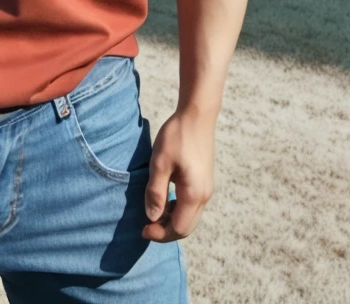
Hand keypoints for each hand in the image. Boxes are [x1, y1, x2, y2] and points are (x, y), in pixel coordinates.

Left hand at [142, 109, 215, 241]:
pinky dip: (178, 209)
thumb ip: (155, 192)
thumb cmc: (176, 136)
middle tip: (146, 225)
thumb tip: (152, 217)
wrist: (197, 115)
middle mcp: (204, 196)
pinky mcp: (205, 181)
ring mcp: (207, 189)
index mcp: (193, 194)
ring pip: (190, 217)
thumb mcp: (160, 162)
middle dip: (166, 231)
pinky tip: (165, 198)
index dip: (160, 234)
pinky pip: (192, 206)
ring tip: (153, 210)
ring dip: (172, 220)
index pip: (178, 228)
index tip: (142, 229)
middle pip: (186, 227)